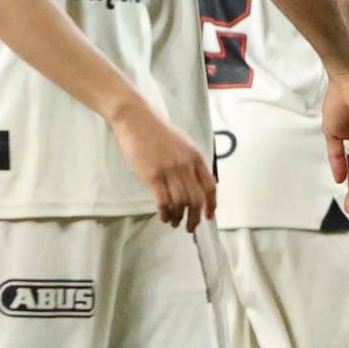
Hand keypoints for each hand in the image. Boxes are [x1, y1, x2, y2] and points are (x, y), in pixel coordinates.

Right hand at [114, 99, 217, 227]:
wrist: (137, 120)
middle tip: (190, 227)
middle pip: (196, 199)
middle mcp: (186, 165)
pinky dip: (165, 213)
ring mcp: (170, 171)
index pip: (210, 186)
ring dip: (179, 217)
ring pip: (180, 202)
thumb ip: (191, 162)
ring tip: (175, 223)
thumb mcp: (184, 144)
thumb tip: (197, 183)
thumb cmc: (158, 132)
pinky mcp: (153, 175)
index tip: (209, 216)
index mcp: (196, 157)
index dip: (211, 205)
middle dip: (195, 217)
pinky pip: (163, 201)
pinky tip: (164, 217)